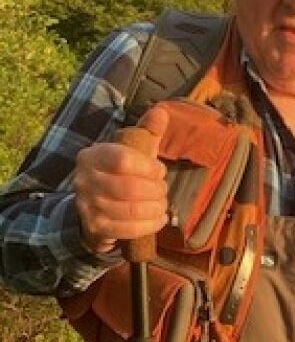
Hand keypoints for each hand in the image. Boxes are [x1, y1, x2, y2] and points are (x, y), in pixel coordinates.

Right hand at [74, 107, 168, 253]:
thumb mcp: (133, 149)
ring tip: (162, 204)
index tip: (160, 171)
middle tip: (163, 190)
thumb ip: (147, 131)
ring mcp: (87, 206)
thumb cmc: (122, 172)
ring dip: (156, 208)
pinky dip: (151, 225)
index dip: (149, 167)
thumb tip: (162, 112)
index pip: (123, 159)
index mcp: (93, 155)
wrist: (95, 206)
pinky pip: (128, 230)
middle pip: (130, 188)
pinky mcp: (95, 228)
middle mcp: (84, 180)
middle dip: (156, 190)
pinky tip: (160, 219)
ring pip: (131, 210)